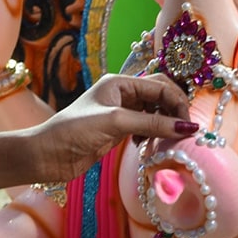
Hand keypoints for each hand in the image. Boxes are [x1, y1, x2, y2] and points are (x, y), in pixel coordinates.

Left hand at [26, 72, 195, 183]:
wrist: (48, 154)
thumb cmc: (75, 130)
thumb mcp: (115, 123)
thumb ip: (151, 124)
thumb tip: (187, 128)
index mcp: (120, 82)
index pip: (160, 85)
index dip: (177, 102)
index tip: (188, 125)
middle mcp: (122, 94)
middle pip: (160, 96)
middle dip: (174, 112)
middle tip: (183, 133)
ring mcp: (121, 112)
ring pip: (155, 113)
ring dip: (164, 125)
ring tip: (166, 140)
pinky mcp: (119, 130)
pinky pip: (146, 128)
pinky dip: (153, 135)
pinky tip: (148, 146)